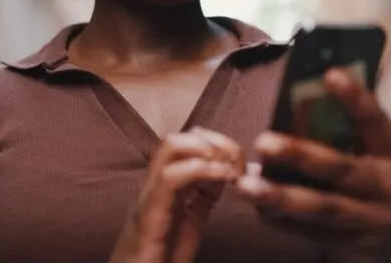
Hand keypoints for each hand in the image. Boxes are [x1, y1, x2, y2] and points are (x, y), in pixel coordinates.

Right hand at [110, 127, 244, 262]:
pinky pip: (169, 179)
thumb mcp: (188, 230)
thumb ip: (203, 203)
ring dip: (206, 149)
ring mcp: (149, 200)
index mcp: (166, 192)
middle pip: (179, 140)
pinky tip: (220, 178)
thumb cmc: (157, 262)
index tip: (242, 165)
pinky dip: (198, 169)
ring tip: (229, 170)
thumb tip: (234, 183)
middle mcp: (155, 190)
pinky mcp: (148, 218)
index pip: (188, 148)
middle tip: (237, 165)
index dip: (218, 146)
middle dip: (214, 141)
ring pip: (170, 148)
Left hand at [236, 68, 390, 260]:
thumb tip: (301, 96)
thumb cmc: (381, 177)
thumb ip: (352, 128)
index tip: (330, 75)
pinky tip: (259, 208)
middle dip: (300, 156)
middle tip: (263, 142)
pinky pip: (313, 233)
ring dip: (282, 196)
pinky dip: (283, 221)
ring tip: (247, 185)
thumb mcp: (381, 151)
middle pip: (341, 170)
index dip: (356, 99)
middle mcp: (390, 185)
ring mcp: (375, 219)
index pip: (377, 121)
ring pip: (324, 208)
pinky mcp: (356, 245)